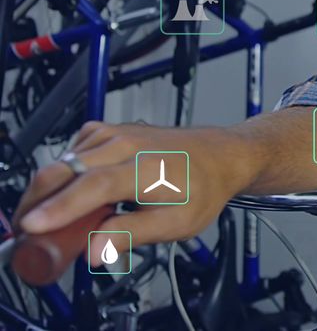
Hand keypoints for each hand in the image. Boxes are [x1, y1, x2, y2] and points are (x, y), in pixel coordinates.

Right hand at [13, 122, 255, 267]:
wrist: (221, 155)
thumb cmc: (203, 188)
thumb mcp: (178, 223)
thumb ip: (133, 234)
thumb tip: (94, 250)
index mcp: (147, 168)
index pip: (93, 185)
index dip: (59, 207)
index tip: (33, 226)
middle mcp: (127, 144)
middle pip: (66, 169)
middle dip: (38, 201)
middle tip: (30, 233)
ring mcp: (115, 133)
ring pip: (63, 159)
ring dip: (47, 189)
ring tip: (50, 219)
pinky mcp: (108, 130)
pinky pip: (71, 151)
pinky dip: (62, 172)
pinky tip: (73, 190)